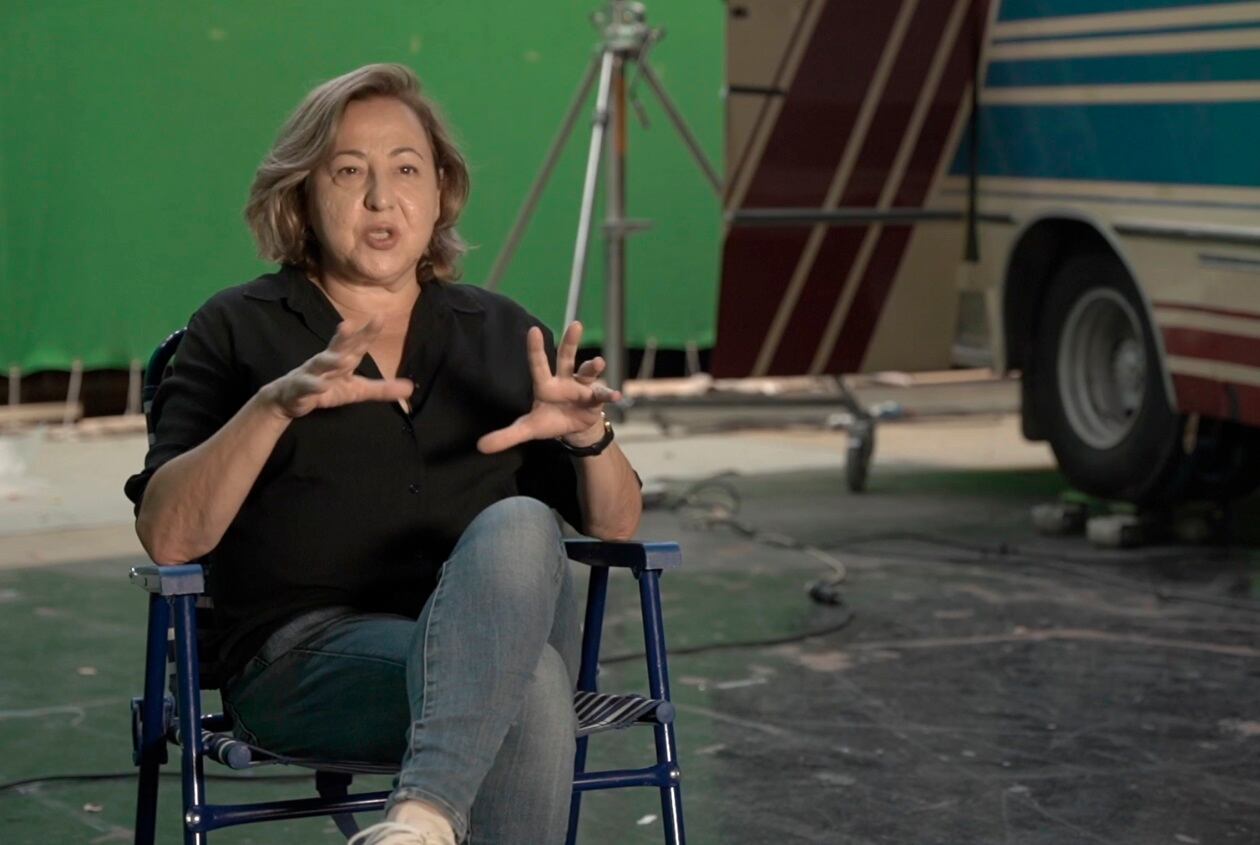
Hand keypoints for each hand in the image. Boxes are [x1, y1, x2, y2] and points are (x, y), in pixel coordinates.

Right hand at [262, 318, 413, 419]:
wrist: (290, 398)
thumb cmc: (328, 388)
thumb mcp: (358, 391)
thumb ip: (382, 389)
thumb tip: (411, 388)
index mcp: (344, 359)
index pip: (359, 343)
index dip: (369, 331)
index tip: (380, 316)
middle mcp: (328, 361)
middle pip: (338, 346)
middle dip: (344, 336)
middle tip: (349, 323)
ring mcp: (312, 373)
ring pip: (320, 363)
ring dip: (330, 360)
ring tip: (343, 359)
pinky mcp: (300, 387)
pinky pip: (306, 385)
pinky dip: (313, 386)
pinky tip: (321, 387)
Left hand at [477, 321, 621, 453]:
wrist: (573, 428)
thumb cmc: (549, 421)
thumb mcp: (528, 429)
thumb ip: (506, 436)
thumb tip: (480, 447)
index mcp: (545, 385)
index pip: (538, 364)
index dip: (535, 349)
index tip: (532, 330)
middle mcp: (564, 380)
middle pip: (567, 357)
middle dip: (571, 342)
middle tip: (575, 325)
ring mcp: (581, 386)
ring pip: (587, 372)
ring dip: (593, 367)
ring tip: (598, 362)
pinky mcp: (594, 397)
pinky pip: (602, 394)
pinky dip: (609, 394)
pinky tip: (617, 396)